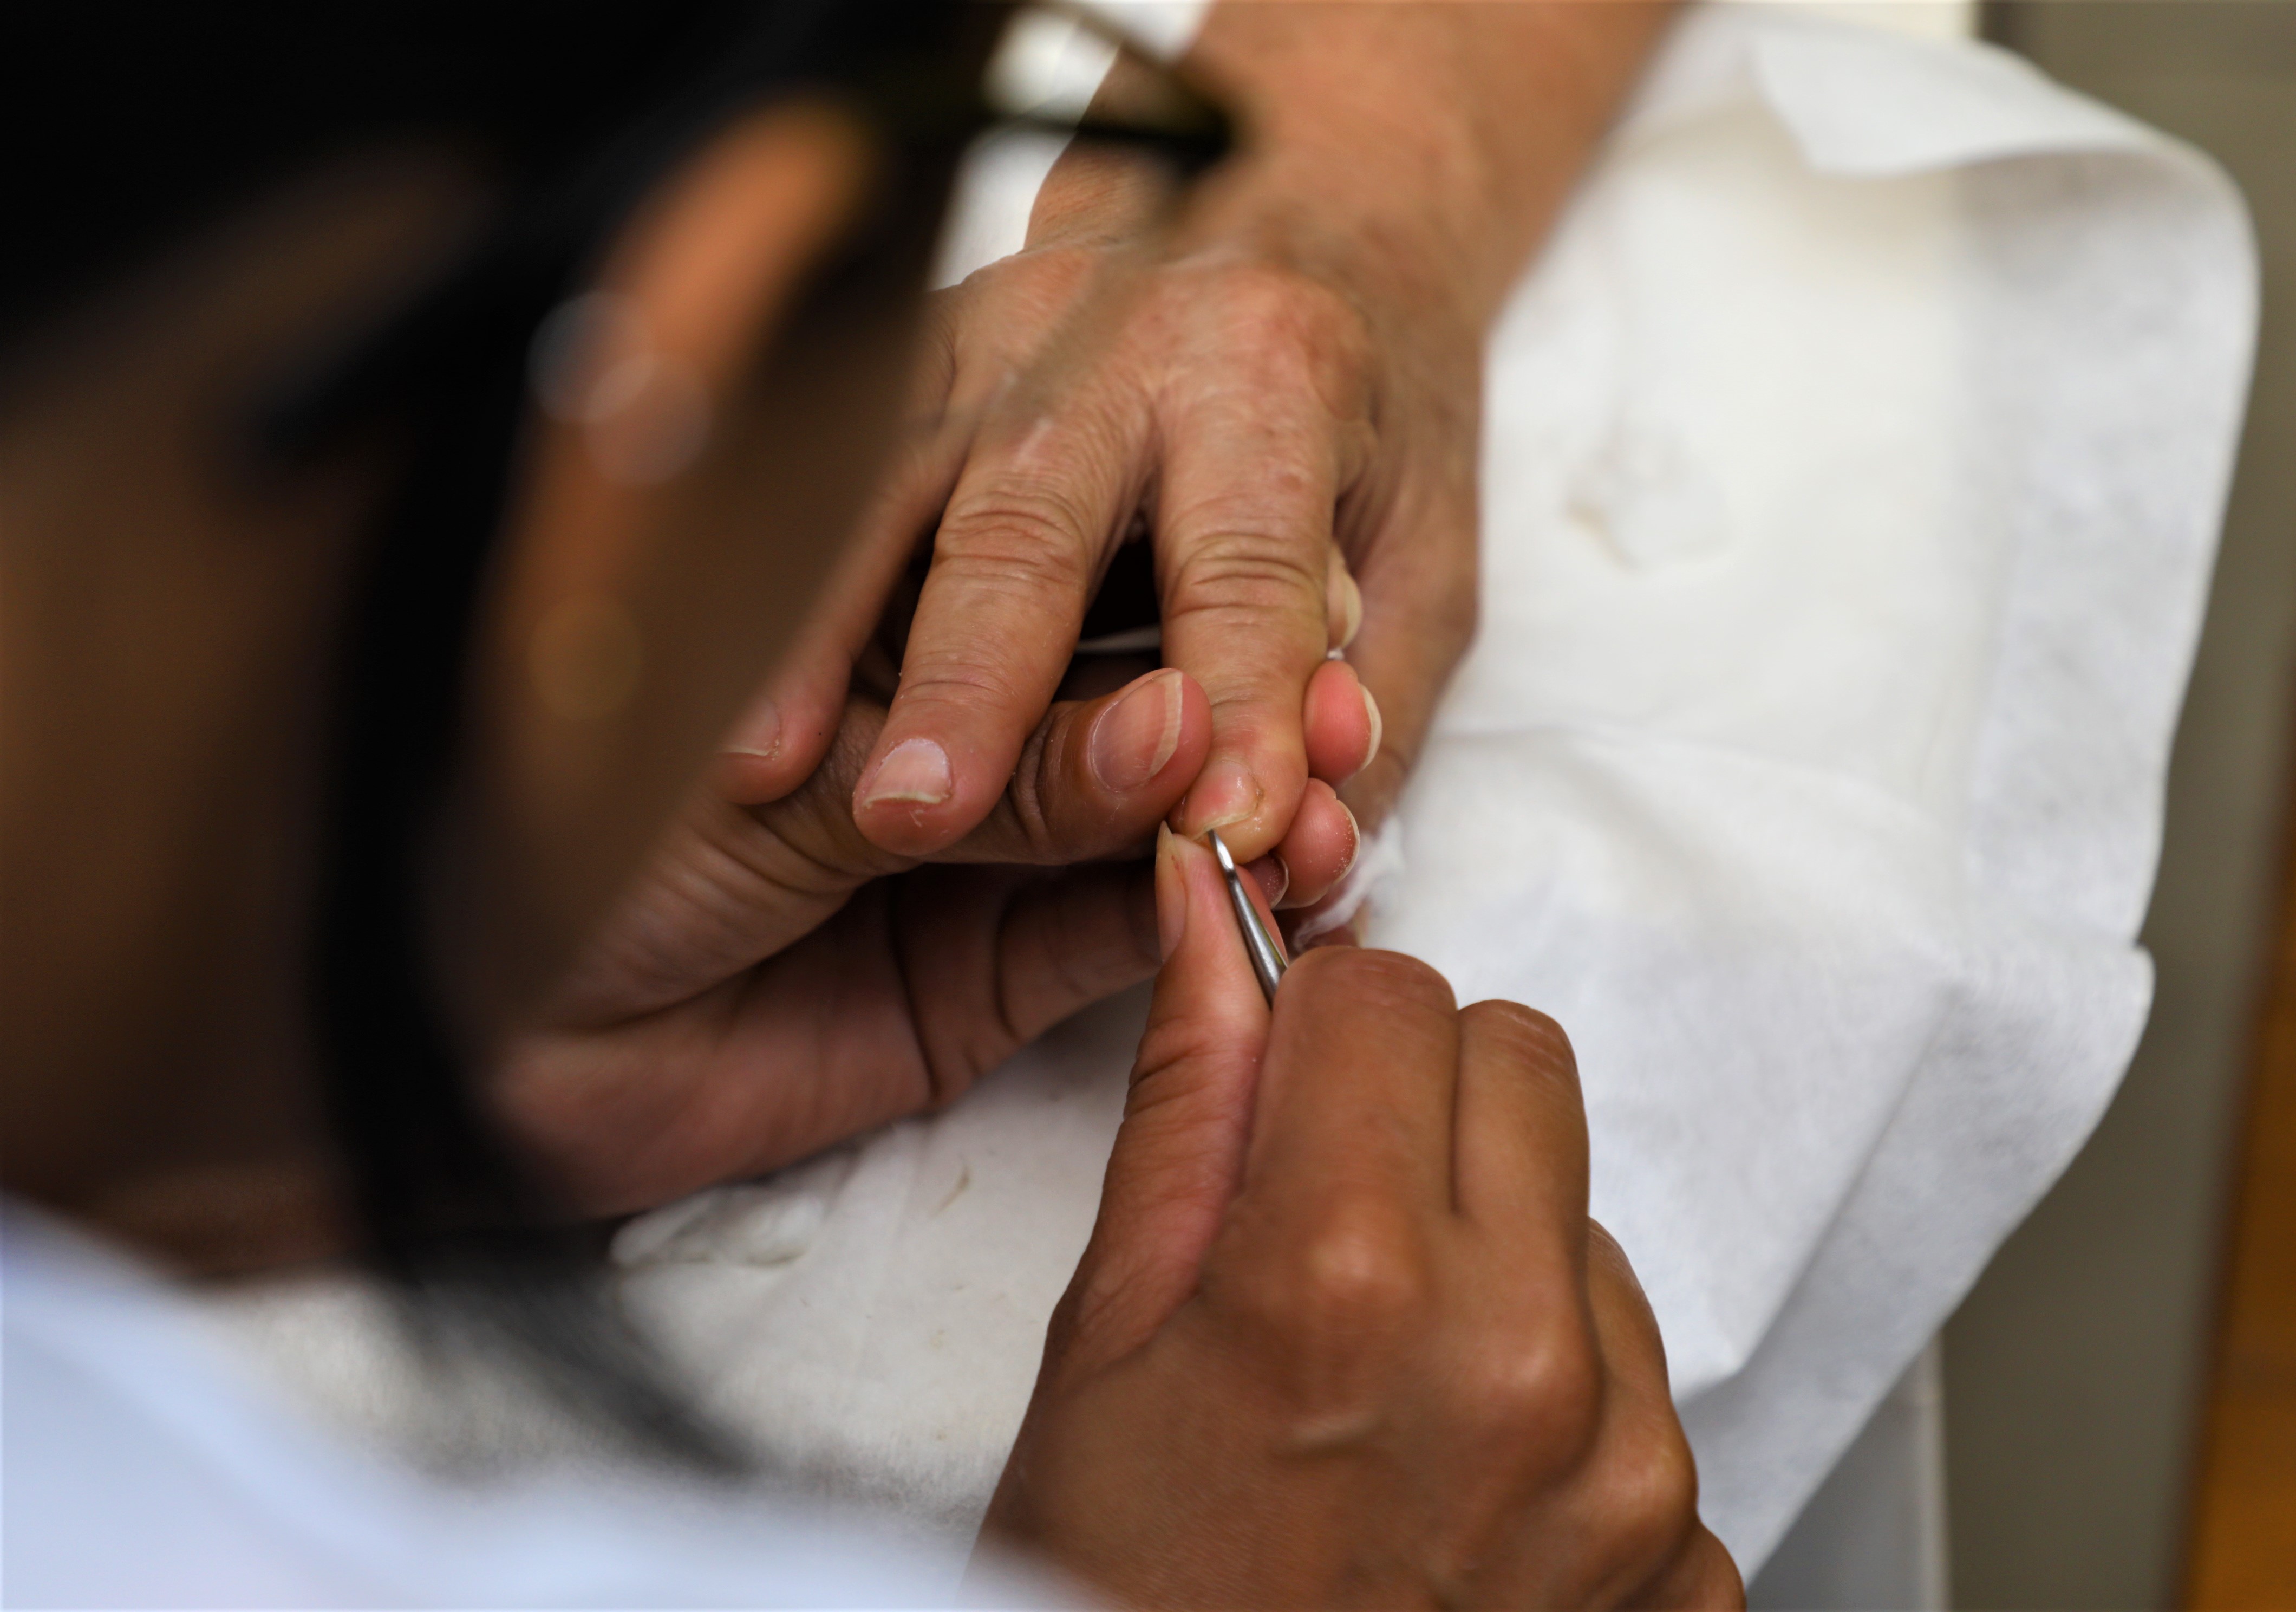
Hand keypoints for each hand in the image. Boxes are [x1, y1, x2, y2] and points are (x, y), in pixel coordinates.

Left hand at [492, 666, 1364, 1215]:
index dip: (1159, 605)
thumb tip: (1166, 733)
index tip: (1252, 626)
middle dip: (1233, 707)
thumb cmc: (577, 834)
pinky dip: (1200, 917)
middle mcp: (949, 695)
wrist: (486, 1044)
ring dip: (1244, 808)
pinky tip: (1287, 885)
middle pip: (1123, 689)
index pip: (1053, 569)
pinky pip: (1118, 934)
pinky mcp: (996, 969)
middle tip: (1325, 719)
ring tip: (1330, 807)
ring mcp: (985, 837)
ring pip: (1146, 808)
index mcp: (882, 593)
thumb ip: (974, 760)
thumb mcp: (783, 770)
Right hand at [783, 141, 1478, 878]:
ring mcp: (978, 337)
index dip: (1238, 703)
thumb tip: (1308, 854)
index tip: (1221, 829)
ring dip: (819, 638)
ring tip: (767, 772)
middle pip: (1029, 524)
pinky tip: (732, 696)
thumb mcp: (1424, 559)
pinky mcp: (896, 360)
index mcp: (1269, 373)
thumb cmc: (1355, 418)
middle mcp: (1109, 341)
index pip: (1245, 567)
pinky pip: (818, 483)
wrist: (1298, 209)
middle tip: (922, 813)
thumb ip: (1373, 710)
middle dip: (978, 674)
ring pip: (881, 497)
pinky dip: (770, 593)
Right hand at [983, 832, 1742, 1608]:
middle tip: (1333, 1219)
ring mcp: (1625, 1474)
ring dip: (1498, 1258)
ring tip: (1388, 1388)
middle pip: (1522, 1064)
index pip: (1396, 993)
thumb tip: (1212, 915)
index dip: (1321, 1028)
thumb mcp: (1107, 1337)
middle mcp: (1518, 1361)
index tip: (1288, 1088)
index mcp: (1344, 1278)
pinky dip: (1560, 1401)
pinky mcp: (1685, 1562)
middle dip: (1422, 1104)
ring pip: (1587, 1224)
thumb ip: (1193, 1103)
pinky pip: (1639, 1385)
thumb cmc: (1121, 1590)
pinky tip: (1457, 1487)